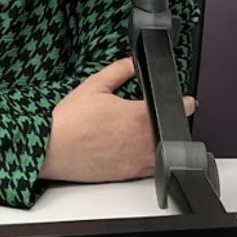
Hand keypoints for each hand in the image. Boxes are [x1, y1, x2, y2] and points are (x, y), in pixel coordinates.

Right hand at [39, 57, 196, 183]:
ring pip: (166, 152)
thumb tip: (132, 62)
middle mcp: (143, 141)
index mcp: (139, 116)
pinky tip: (135, 149)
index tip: (184, 100)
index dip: (185, 102)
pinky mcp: (128, 174)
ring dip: (164, 141)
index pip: (179, 108)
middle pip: (176, 131)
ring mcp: (137, 161)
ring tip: (147, 131)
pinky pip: (151, 168)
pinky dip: (150, 159)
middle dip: (172, 120)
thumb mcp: (94, 85)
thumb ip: (119, 70)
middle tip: (160, 112)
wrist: (51, 150)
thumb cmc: (70, 121)